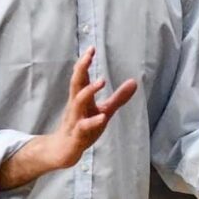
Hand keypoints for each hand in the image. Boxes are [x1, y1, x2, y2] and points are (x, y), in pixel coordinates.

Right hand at [48, 47, 136, 167]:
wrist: (63, 150)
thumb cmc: (83, 127)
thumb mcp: (104, 111)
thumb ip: (118, 97)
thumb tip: (134, 81)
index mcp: (81, 98)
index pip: (81, 77)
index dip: (85, 62)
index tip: (91, 48)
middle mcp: (75, 106)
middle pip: (76, 83)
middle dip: (81, 69)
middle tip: (89, 56)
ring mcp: (75, 120)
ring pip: (77, 103)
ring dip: (88, 91)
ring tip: (101, 81)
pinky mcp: (76, 136)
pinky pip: (83, 128)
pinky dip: (92, 122)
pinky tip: (102, 118)